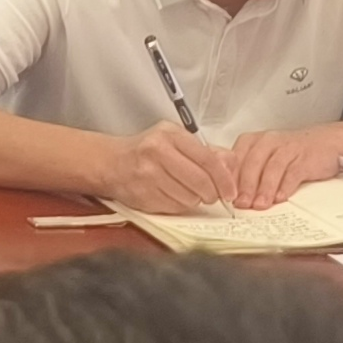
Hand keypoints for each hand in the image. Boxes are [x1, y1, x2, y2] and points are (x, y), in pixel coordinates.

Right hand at [104, 123, 229, 214]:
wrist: (111, 162)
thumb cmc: (146, 152)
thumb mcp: (175, 140)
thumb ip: (206, 151)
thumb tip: (231, 165)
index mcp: (170, 135)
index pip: (207, 159)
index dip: (224, 179)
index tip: (230, 191)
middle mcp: (157, 151)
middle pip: (200, 181)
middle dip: (212, 194)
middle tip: (213, 196)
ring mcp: (148, 174)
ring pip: (188, 197)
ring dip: (194, 200)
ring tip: (187, 192)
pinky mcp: (142, 193)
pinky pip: (173, 207)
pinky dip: (179, 206)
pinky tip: (172, 196)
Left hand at [222, 125, 342, 209]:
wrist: (323, 142)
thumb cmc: (288, 153)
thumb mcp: (263, 157)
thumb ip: (246, 170)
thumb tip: (230, 193)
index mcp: (252, 141)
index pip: (235, 159)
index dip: (229, 178)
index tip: (225, 196)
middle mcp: (267, 141)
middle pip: (252, 164)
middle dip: (246, 186)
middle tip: (242, 204)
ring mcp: (287, 148)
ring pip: (272, 168)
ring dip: (264, 189)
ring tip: (260, 205)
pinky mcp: (304, 157)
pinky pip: (292, 172)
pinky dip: (285, 186)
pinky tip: (280, 198)